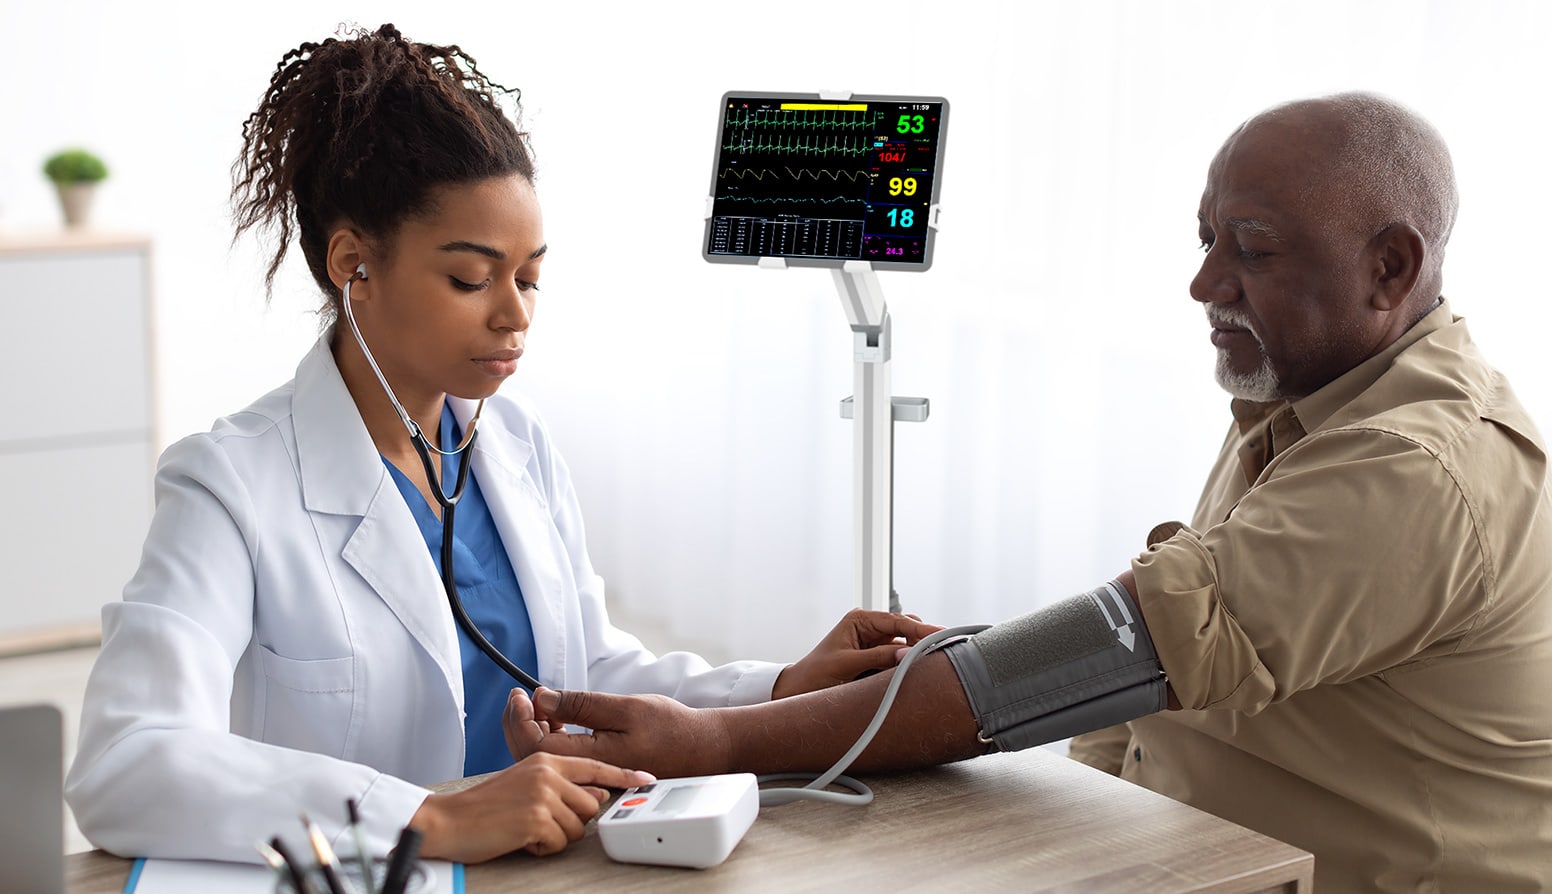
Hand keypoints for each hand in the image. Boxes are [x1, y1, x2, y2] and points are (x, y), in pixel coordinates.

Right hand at [409, 752, 654, 861]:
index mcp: (546, 760)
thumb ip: (562, 784)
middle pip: (590, 805)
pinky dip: (542, 847)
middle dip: (572, 821)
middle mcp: (547, 773)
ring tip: (528, 829)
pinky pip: (559, 842)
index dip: (624, 775)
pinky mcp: (536, 819)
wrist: (449, 820)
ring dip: (556, 836)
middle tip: (541, 823)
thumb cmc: (485, 806)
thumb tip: (597, 794)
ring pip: (578, 826)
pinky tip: (522, 838)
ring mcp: (542, 795)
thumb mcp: (526, 783)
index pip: (595, 767)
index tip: (646, 779)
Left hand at [505, 687, 733, 779]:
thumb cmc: (671, 727)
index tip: (522, 694)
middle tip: (519, 697)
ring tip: (535, 704)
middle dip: (518, 724)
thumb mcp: (625, 707)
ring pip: (546, 760)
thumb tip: (542, 699)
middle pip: (534, 757)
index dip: (520, 720)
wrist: (702, 748)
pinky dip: (550, 738)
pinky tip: (556, 719)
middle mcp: (588, 774)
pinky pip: (562, 760)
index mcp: (593, 760)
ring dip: (533, 731)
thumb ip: (581, 705)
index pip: (537, 746)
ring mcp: (593, 776)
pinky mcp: (599, 772)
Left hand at [771, 609, 942, 698]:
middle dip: (922, 636)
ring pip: (905, 642)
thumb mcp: (847, 664)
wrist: (799, 691)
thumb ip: (878, 657)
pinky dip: (909, 661)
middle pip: (906, 627)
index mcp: (859, 620)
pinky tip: (920, 665)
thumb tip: (908, 654)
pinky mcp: (876, 658)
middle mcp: (869, 627)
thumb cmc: (815, 673)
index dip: (920, 629)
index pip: (897, 621)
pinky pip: (899, 656)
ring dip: (917, 649)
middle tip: (943, 647)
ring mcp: (874, 642)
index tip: (940, 634)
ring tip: (935, 657)